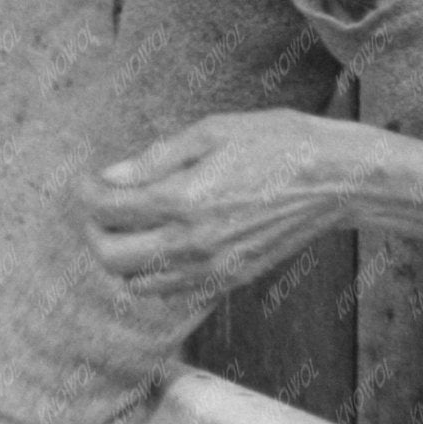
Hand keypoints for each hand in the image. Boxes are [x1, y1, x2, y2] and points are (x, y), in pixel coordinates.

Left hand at [82, 111, 361, 302]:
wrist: (336, 180)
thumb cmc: (278, 143)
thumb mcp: (213, 131)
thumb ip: (155, 159)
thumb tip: (110, 177)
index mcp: (184, 198)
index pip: (107, 208)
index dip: (86, 192)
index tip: (87, 180)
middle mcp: (193, 242)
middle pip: (111, 256)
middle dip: (93, 229)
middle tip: (100, 206)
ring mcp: (211, 268)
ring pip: (136, 283)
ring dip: (120, 256)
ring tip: (128, 226)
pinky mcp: (229, 280)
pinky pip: (170, 291)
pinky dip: (150, 274)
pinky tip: (160, 244)